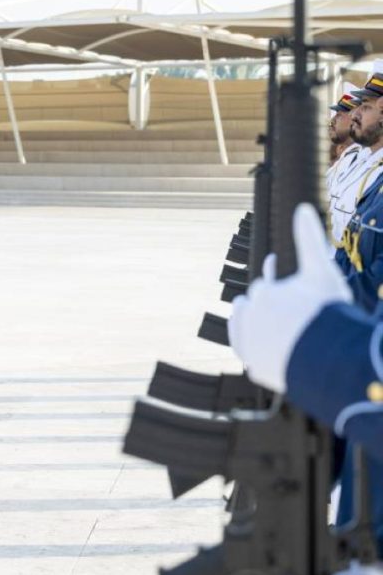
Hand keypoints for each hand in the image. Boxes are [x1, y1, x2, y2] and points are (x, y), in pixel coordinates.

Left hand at [228, 204, 351, 392]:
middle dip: (262, 302)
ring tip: (261, 323)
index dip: (273, 279)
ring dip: (249, 323)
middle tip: (273, 304)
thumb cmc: (327, 312)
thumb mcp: (320, 271)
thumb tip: (302, 206)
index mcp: (263, 293)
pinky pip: (248, 355)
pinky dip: (254, 349)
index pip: (264, 284)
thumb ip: (309, 238)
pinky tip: (262, 347)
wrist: (330, 359)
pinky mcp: (252, 368)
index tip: (276, 272)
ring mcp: (249, 344)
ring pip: (244, 329)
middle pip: (252, 306)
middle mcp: (250, 318)